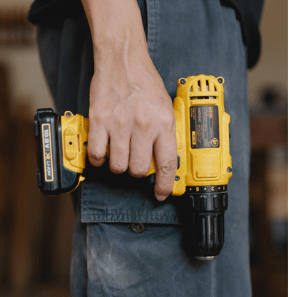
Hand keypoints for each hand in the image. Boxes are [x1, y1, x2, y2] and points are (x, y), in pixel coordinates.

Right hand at [82, 0, 176, 200]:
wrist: (123, 61)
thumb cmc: (144, 83)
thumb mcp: (165, 107)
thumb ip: (165, 133)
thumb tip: (164, 159)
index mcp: (163, 124)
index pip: (167, 164)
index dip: (165, 185)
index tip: (161, 194)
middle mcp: (143, 126)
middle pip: (139, 170)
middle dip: (137, 171)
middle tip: (135, 160)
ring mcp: (120, 124)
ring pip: (118, 166)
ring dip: (118, 164)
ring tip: (119, 152)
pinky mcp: (100, 121)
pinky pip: (98, 154)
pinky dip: (100, 158)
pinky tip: (104, 149)